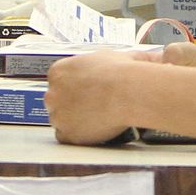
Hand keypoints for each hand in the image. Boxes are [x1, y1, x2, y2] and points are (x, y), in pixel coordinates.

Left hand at [45, 44, 195, 145]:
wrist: (128, 93)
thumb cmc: (123, 73)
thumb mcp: (117, 56)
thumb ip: (115, 59)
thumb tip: (142, 57)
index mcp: (59, 71)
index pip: (60, 82)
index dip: (74, 89)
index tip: (86, 94)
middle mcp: (53, 92)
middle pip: (57, 101)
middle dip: (71, 105)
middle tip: (91, 108)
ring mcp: (57, 114)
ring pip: (62, 120)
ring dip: (75, 121)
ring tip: (96, 120)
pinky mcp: (66, 134)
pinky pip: (68, 137)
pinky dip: (79, 136)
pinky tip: (94, 130)